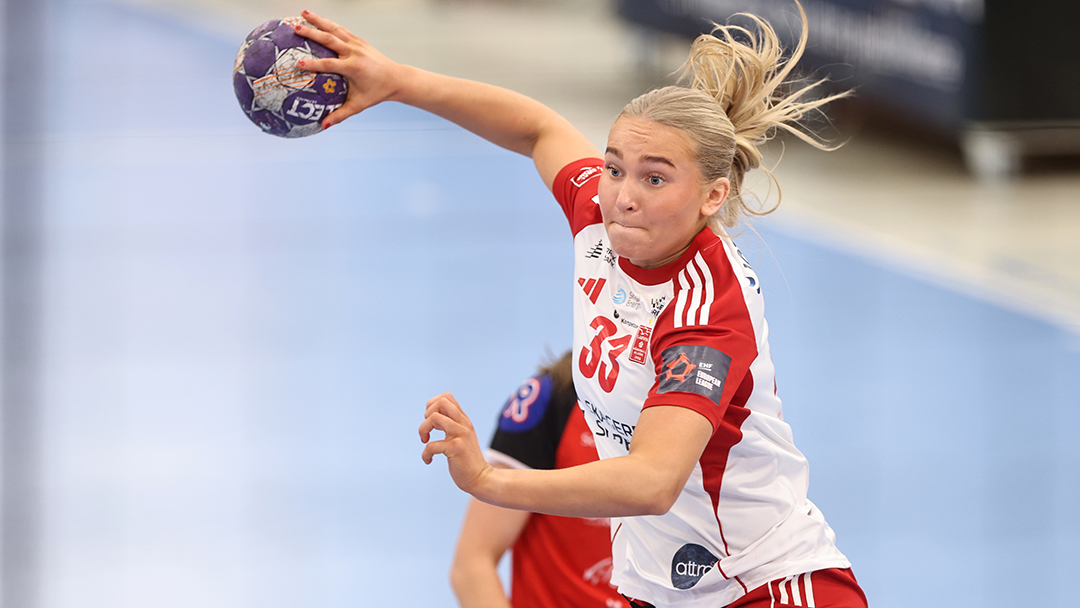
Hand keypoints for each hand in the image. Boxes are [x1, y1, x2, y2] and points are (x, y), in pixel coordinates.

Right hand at [293, 10, 403, 128]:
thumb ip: (340, 114)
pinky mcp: (359, 40)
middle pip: (330, 40)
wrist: (396, 78)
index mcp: (353, 68)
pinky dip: (329, 24)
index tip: (298, 64)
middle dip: (311, 33)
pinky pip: (341, 30)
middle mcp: (355, 52)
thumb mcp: (358, 105)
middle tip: (295, 29)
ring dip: (318, 20)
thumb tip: (323, 126)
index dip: (314, 64)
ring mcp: (357, 44)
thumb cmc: (376, 93)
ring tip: (302, 13)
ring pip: (335, 29)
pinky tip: (317, 19)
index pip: (329, 65)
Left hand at [419, 392, 493, 496]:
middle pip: (441, 402)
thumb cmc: (467, 460)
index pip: (447, 397)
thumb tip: (432, 416)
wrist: (481, 478)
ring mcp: (460, 435)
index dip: (432, 406)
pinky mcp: (456, 449)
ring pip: (434, 418)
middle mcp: (463, 424)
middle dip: (427, 414)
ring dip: (422, 429)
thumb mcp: (462, 436)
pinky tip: (428, 460)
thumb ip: (452, 424)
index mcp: (463, 420)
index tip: (431, 422)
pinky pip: (432, 445)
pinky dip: (425, 454)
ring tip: (425, 441)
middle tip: (428, 430)